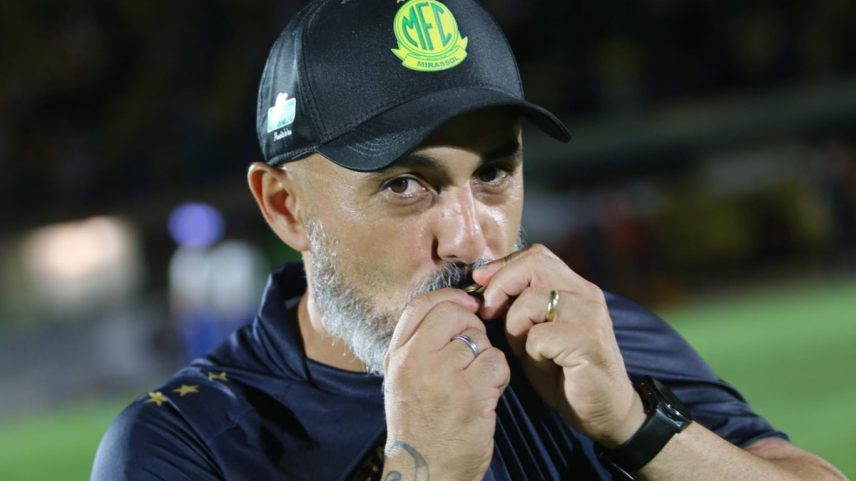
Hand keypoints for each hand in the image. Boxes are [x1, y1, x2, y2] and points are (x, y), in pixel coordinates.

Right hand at [382, 289, 510, 480]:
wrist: (425, 473)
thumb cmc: (420, 427)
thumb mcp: (403, 381)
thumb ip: (418, 345)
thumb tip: (451, 309)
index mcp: (396, 356)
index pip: (420, 305)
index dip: (449, 298)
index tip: (466, 307)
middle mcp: (414, 362)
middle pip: (453, 313)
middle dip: (472, 325)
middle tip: (475, 348)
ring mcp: (441, 376)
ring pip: (479, 339)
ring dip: (487, 356)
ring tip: (478, 380)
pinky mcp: (469, 394)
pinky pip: (496, 361)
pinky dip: (499, 375)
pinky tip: (488, 392)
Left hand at [473, 244, 644, 447]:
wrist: (605, 410)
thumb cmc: (563, 372)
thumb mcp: (535, 331)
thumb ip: (517, 305)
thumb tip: (482, 282)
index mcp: (574, 287)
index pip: (535, 255)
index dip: (503, 266)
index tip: (480, 283)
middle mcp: (586, 294)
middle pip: (533, 265)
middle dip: (500, 286)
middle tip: (489, 313)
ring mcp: (590, 316)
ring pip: (532, 300)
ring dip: (515, 326)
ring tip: (525, 349)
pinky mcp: (588, 341)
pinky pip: (539, 336)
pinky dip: (531, 352)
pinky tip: (544, 364)